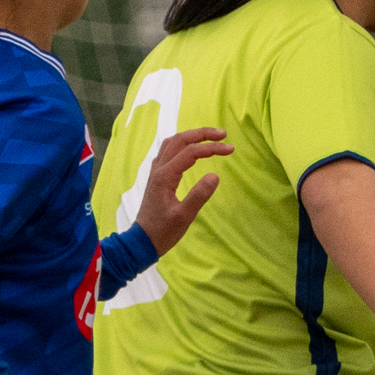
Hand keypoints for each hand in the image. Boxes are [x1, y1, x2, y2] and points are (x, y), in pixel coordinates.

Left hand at [134, 127, 232, 256]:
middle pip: (180, 140)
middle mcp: (159, 169)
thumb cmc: (163, 231)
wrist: (142, 240)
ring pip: (172, 143)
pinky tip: (191, 149)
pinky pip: (169, 151)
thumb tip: (215, 175)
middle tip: (223, 135)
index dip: (212, 148)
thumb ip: (199, 195)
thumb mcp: (184, 216)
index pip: (190, 152)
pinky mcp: (158, 177)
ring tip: (210, 137)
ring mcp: (156, 171)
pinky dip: (183, 144)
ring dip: (191, 136)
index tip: (231, 150)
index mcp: (165, 176)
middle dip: (202, 134)